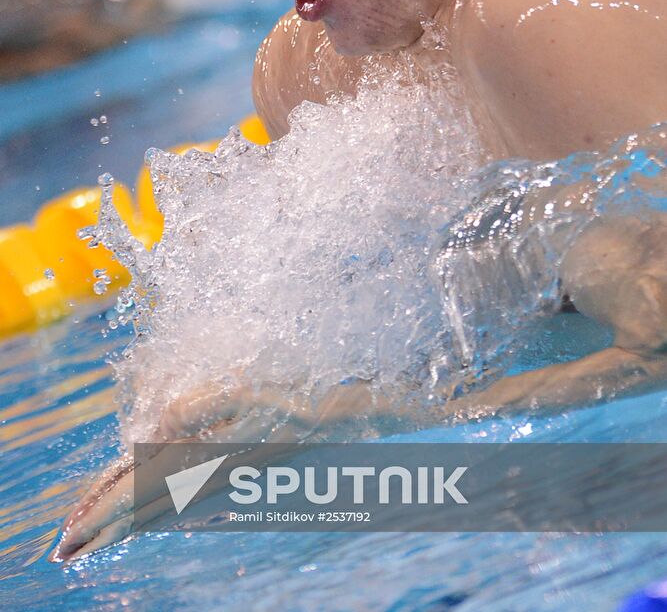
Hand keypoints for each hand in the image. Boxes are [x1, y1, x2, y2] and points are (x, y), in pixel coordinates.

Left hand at [50, 378, 396, 561]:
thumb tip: (153, 429)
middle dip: (103, 525)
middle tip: (65, 550)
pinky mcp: (228, 473)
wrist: (342, 420)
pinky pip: (179, 498)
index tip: (70, 535)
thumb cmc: (294, 399)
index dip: (102, 510)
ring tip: (93, 538)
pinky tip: (146, 517)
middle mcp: (208, 477)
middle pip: (144, 507)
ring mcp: (219, 480)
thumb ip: (197, 408)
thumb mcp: (246, 393)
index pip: (140, 490)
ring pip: (159, 506)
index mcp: (207, 459)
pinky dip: (152, 509)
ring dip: (124, 521)